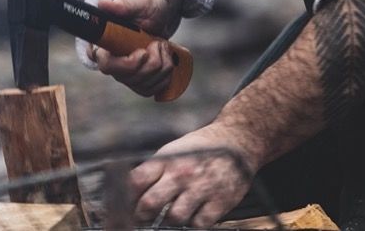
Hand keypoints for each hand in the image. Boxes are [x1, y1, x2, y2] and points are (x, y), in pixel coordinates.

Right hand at [92, 0, 182, 96]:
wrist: (155, 12)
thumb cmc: (142, 5)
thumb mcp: (134, 2)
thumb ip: (120, 6)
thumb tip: (103, 5)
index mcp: (103, 46)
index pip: (107, 65)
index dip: (127, 63)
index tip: (143, 52)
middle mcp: (111, 65)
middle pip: (131, 78)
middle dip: (152, 62)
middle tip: (158, 42)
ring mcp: (125, 76)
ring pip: (145, 85)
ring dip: (162, 65)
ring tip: (162, 45)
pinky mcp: (139, 82)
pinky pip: (153, 89)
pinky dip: (165, 76)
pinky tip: (166, 60)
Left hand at [129, 122, 258, 227]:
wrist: (238, 141)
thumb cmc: (202, 147)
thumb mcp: (174, 150)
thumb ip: (155, 169)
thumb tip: (132, 190)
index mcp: (167, 159)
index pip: (136, 181)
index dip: (127, 198)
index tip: (126, 206)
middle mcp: (181, 174)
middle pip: (151, 202)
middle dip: (142, 216)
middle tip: (143, 220)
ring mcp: (201, 188)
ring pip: (174, 217)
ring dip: (169, 222)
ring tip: (169, 219)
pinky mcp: (219, 201)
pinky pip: (199, 224)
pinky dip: (193, 225)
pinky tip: (192, 218)